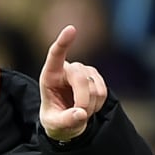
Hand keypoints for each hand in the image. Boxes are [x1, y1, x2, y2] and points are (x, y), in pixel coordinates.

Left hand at [38, 25, 107, 141]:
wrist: (67, 121)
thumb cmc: (55, 120)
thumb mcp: (55, 125)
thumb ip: (65, 121)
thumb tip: (80, 114)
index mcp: (50, 75)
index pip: (56, 54)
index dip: (63, 42)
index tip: (71, 29)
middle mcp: (67, 69)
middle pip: (80, 78)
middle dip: (83, 100)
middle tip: (80, 116)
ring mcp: (83, 71)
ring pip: (94, 88)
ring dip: (90, 106)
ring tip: (80, 112)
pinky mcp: (96, 77)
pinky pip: (103, 91)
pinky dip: (98, 104)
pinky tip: (89, 107)